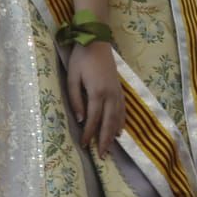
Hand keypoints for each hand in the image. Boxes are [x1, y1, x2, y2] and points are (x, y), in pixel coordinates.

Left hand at [67, 41, 125, 157]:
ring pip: (118, 117)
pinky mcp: (119, 88)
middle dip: (104, 140)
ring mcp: (117, 92)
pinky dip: (121, 122)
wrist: (96, 40)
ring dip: (113, 134)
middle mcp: (110, 95)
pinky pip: (123, 109)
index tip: (84, 146)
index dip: (89, 134)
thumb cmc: (81, 58)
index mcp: (97, 92)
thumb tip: (81, 119)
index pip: (93, 119)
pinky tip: (119, 131)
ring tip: (110, 148)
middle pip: (108, 122)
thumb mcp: (72, 77)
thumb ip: (76, 99)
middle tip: (102, 156)